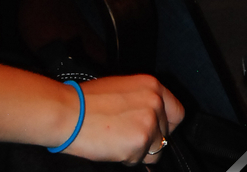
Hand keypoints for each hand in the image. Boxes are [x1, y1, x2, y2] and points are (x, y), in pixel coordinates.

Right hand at [66, 74, 183, 163]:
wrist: (69, 112)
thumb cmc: (87, 101)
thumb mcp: (123, 88)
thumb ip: (142, 100)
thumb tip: (152, 117)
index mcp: (152, 85)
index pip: (177, 112)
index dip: (166, 125)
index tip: (156, 131)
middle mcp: (155, 102)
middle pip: (166, 134)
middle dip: (149, 140)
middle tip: (126, 136)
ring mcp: (149, 122)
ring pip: (155, 150)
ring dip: (139, 151)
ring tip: (117, 140)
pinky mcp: (140, 142)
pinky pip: (140, 160)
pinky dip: (128, 158)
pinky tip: (112, 146)